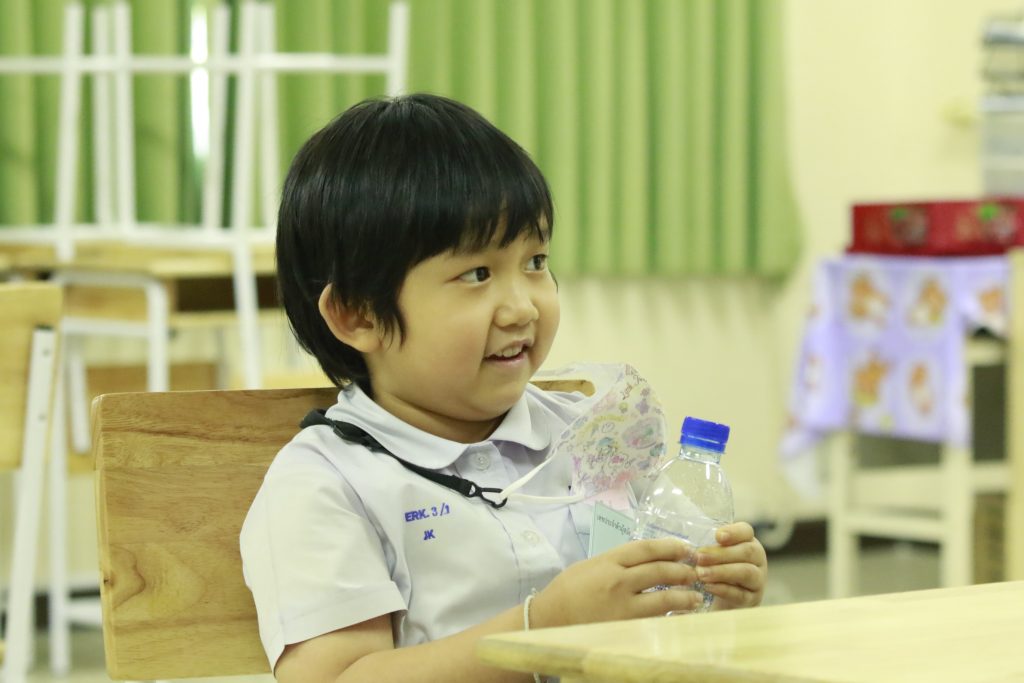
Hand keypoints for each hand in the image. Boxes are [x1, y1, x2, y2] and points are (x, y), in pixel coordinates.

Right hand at [530, 538, 702, 627]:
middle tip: (695, 570)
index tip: (685, 548)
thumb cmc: (566, 592)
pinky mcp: (626, 628)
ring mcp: (623, 606)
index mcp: (608, 561)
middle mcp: (618, 581)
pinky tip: (681, 616)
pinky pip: (657, 620)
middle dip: (682, 569)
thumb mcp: (588, 566)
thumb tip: (643, 560)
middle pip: (660, 570)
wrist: (548, 621)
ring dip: (685, 595)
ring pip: (664, 597)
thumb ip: (615, 562)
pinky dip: (672, 617)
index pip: (646, 548)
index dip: (670, 546)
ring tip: (696, 596)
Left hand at [696, 521, 766, 609]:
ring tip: (701, 574)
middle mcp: (757, 559)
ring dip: (722, 572)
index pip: (746, 531)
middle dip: (721, 554)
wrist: (720, 598)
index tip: (717, 536)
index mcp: (748, 541)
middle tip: (699, 557)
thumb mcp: (711, 552)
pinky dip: (723, 590)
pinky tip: (707, 587)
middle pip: (747, 551)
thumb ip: (705, 544)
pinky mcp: (752, 599)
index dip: (733, 532)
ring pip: (746, 572)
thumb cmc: (714, 567)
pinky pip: (741, 594)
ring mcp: (758, 579)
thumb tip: (686, 543)